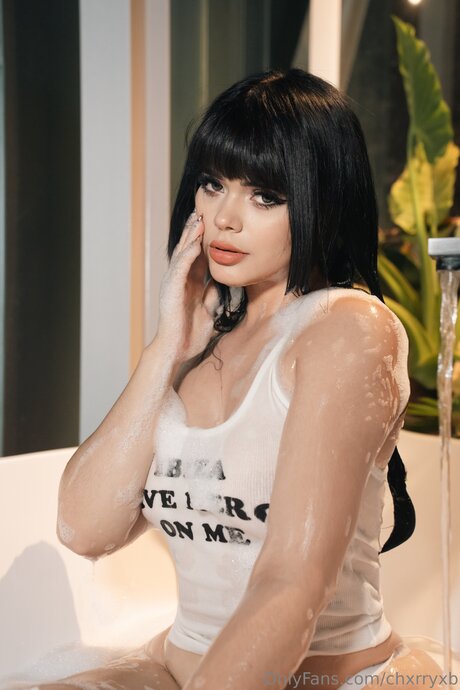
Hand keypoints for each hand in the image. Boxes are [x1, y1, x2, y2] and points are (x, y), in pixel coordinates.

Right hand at [156, 211, 220, 361]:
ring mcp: (174, 283)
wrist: (176, 350)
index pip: (197, 256)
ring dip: (190, 236)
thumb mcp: (207, 311)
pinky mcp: (171, 289)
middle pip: (188, 249)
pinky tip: (195, 243)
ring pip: (182, 253)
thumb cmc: (189, 335)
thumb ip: (211, 296)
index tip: (211, 223)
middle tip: (202, 210)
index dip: (203, 240)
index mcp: (189, 284)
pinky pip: (180, 268)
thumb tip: (221, 284)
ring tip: (197, 218)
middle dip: (195, 230)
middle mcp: (180, 280)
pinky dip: (187, 254)